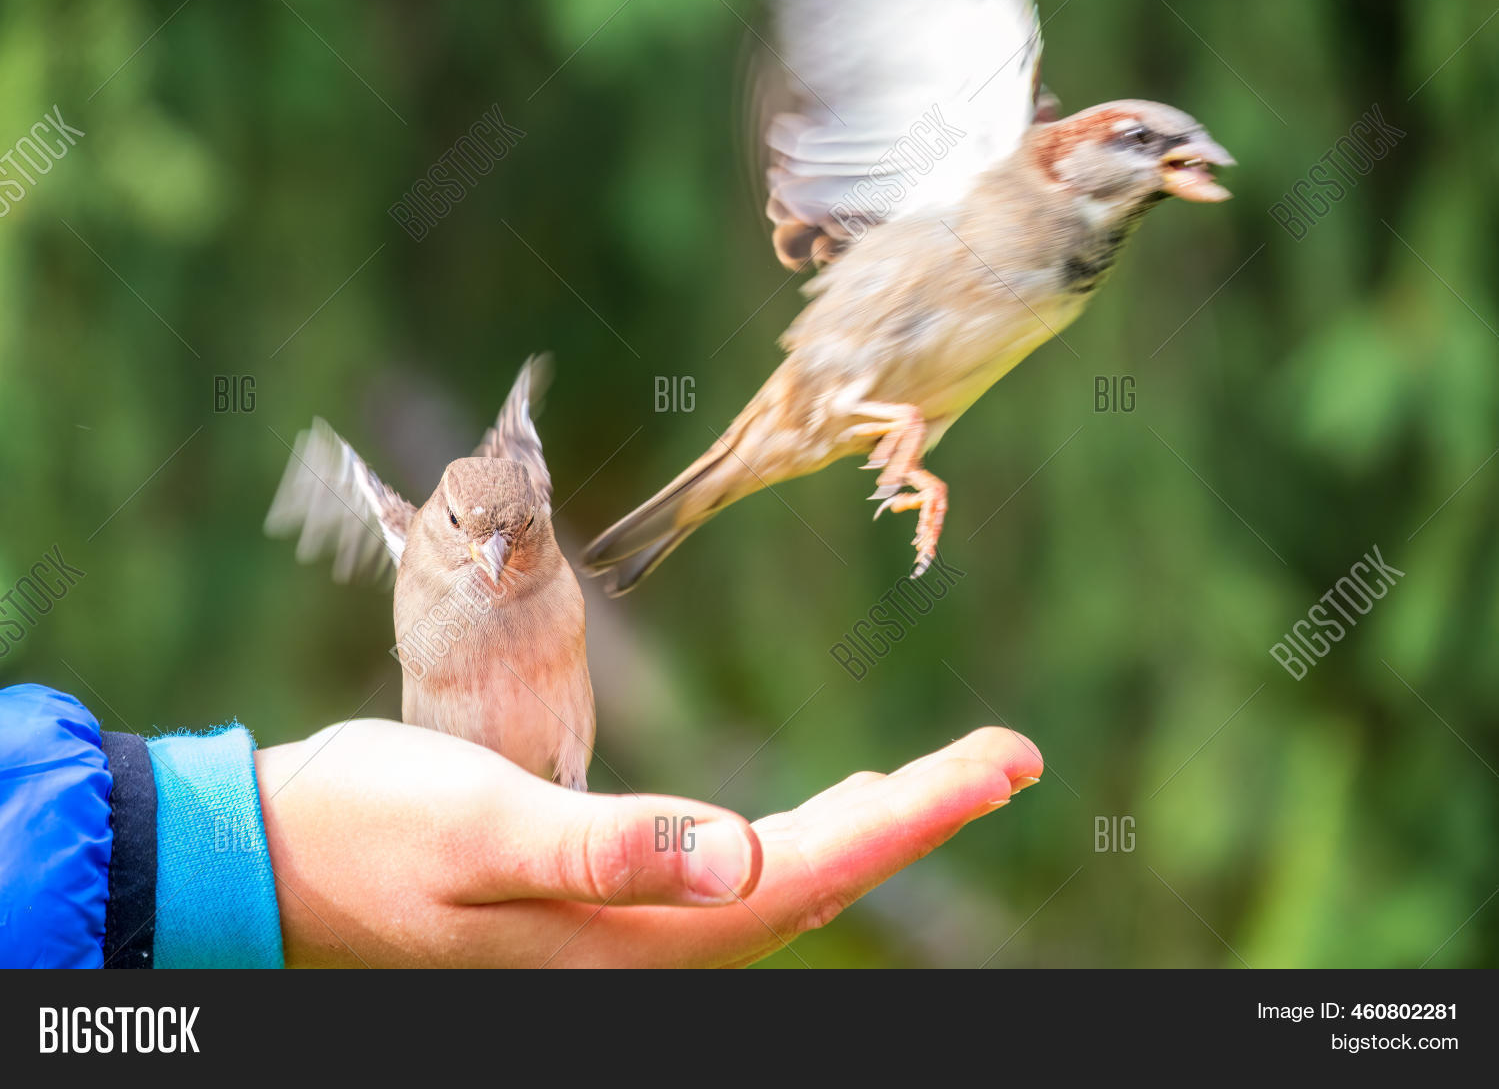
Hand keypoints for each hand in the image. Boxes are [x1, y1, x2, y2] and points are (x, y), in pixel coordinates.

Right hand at [256, 719, 1041, 966]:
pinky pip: (736, 878)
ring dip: (872, 827)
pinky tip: (822, 812)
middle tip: (1010, 757)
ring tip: (945, 781)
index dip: (919, 815)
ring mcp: (627, 931)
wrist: (283, 861)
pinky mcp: (604, 900)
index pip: (815, 872)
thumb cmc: (372, 830)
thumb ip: (610, 849)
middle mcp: (650, 947)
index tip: (1006, 761)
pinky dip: (801, 838)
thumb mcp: (482, 829)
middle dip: (921, 815)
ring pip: (787, 883)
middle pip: (822, 880)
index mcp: (637, 934)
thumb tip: (741, 865)